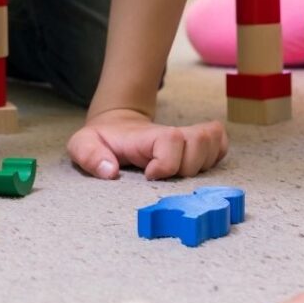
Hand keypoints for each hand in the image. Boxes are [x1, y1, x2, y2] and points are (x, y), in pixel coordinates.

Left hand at [67, 107, 227, 179]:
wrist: (116, 127)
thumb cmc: (101, 141)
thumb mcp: (82, 145)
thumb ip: (90, 156)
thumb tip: (111, 172)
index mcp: (146, 137)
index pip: (171, 139)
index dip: (167, 162)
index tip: (149, 175)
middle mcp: (171, 135)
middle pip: (201, 141)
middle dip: (189, 165)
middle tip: (167, 175)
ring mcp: (186, 139)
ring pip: (214, 142)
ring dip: (204, 162)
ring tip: (180, 172)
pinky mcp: (197, 145)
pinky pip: (221, 145)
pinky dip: (216, 157)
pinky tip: (194, 167)